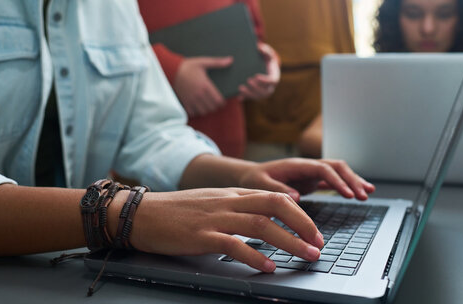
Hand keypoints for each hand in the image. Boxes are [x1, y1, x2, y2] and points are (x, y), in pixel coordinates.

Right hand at [128, 188, 323, 271]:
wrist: (143, 213)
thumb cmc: (178, 210)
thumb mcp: (212, 202)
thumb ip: (238, 207)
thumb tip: (265, 220)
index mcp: (232, 194)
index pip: (276, 197)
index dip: (301, 215)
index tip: (314, 232)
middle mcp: (228, 202)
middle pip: (276, 206)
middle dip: (303, 225)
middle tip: (319, 244)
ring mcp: (215, 218)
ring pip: (261, 225)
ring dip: (289, 242)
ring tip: (306, 255)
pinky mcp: (201, 236)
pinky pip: (234, 245)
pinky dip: (255, 256)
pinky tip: (268, 267)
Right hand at [174, 56, 232, 116]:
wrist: (171, 70)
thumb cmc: (188, 66)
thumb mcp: (203, 62)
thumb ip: (217, 62)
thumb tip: (230, 60)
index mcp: (205, 85)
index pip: (218, 100)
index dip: (222, 102)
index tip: (222, 100)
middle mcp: (199, 94)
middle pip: (212, 108)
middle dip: (215, 106)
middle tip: (215, 103)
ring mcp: (191, 99)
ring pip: (203, 112)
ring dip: (206, 110)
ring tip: (207, 105)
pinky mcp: (184, 102)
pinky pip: (193, 112)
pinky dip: (196, 111)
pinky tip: (197, 106)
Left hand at [238, 158, 375, 201]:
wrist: (249, 176)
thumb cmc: (253, 180)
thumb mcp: (260, 185)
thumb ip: (278, 190)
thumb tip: (296, 196)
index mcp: (296, 165)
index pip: (323, 169)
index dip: (337, 181)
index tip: (348, 194)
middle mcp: (306, 166)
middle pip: (336, 167)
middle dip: (351, 179)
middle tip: (363, 195)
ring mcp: (310, 173)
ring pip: (337, 172)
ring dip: (353, 181)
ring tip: (368, 192)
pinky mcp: (311, 181)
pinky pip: (332, 181)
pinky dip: (345, 186)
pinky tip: (357, 193)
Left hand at [239, 42, 279, 99]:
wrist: (263, 70)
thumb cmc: (266, 61)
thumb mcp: (267, 55)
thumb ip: (265, 50)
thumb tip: (259, 47)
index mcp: (274, 78)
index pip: (272, 81)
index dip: (265, 80)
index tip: (256, 76)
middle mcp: (270, 88)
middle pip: (265, 91)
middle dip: (256, 87)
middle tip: (248, 80)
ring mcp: (262, 93)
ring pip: (257, 97)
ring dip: (249, 94)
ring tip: (240, 87)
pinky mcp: (255, 95)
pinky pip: (250, 98)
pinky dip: (244, 98)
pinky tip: (238, 96)